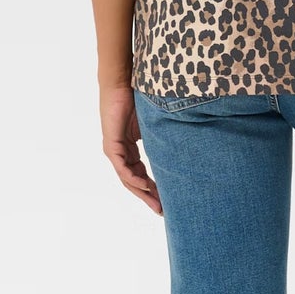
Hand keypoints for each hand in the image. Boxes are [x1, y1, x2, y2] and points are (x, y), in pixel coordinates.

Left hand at [100, 83, 161, 214]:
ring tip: (157, 204)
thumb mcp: (153, 124)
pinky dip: (134, 179)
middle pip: (134, 181)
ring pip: (128, 179)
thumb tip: (183, 145)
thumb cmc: (138, 97)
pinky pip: (123, 168)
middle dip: (149, 196)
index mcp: (129, 148)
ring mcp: (114, 150)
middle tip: (162, 210)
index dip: (153, 188)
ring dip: (142, 192)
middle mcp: (120, 152)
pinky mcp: (111, 145)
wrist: (123, 83)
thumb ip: (162, 137)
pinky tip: (145, 186)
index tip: (166, 200)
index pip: (141, 173)